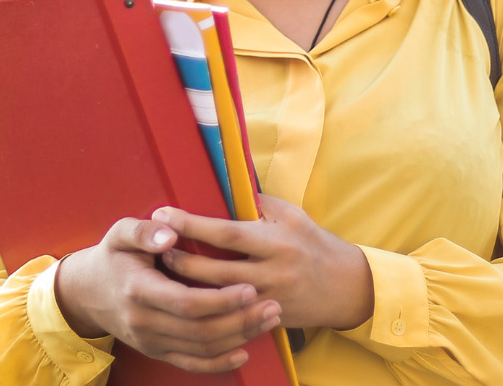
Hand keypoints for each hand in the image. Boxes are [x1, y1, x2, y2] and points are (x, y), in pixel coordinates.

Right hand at [54, 216, 283, 372]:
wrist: (87, 292)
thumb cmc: (112, 257)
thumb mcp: (119, 233)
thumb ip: (143, 231)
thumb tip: (169, 233)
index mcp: (138, 290)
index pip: (186, 302)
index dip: (220, 300)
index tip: (250, 288)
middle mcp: (143, 321)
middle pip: (200, 330)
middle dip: (240, 320)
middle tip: (272, 305)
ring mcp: (150, 341)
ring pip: (201, 348)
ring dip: (239, 337)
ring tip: (268, 320)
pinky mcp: (156, 352)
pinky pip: (192, 364)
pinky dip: (220, 363)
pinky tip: (243, 350)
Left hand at [154, 196, 373, 329]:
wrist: (347, 287)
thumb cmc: (313, 243)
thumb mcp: (291, 215)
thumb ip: (257, 203)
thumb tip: (222, 184)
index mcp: (276, 241)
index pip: (227, 233)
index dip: (192, 224)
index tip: (164, 214)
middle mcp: (273, 272)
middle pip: (216, 271)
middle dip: (182, 260)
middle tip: (155, 247)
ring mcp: (270, 300)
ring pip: (219, 297)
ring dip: (188, 285)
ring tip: (164, 269)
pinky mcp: (268, 319)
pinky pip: (232, 316)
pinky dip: (208, 306)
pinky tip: (187, 298)